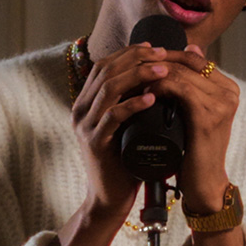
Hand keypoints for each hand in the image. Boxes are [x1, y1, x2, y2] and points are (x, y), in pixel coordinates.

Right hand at [49, 41, 173, 245]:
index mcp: (87, 102)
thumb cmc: (125, 160)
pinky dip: (132, 104)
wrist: (110, 198)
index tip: (157, 48)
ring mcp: (85, 126)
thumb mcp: (129, 124)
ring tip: (163, 71)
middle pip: (106, 71)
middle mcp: (81, 109)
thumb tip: (160, 73)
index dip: (130, 52)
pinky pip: (112, 117)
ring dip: (138, 76)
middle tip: (164, 56)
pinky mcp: (94, 143)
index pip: (105, 65)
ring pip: (108, 89)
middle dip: (136, 59)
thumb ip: (135, 100)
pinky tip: (151, 98)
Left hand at [147, 45, 239, 212]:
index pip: (195, 59)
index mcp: (229, 89)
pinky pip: (180, 90)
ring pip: (181, 74)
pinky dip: (160, 88)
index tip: (143, 61)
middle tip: (134, 68)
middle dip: (157, 63)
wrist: (204, 183)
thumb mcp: (195, 114)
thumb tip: (184, 54)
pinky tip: (146, 92)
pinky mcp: (208, 117)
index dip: (167, 55)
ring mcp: (222, 105)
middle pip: (187, 64)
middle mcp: (229, 93)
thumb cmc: (195, 150)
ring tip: (136, 80)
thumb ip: (192, 89)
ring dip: (155, 74)